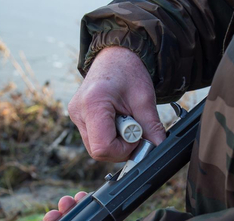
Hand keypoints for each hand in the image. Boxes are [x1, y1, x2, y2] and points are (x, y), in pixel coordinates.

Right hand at [68, 46, 164, 161]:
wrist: (116, 56)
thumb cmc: (128, 72)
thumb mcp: (144, 99)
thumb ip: (151, 127)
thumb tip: (158, 148)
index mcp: (93, 104)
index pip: (103, 147)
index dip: (123, 149)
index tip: (136, 136)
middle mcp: (78, 112)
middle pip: (98, 151)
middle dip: (121, 147)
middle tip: (134, 128)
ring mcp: (76, 116)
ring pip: (96, 148)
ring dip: (116, 143)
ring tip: (126, 122)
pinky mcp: (78, 118)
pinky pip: (94, 139)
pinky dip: (110, 137)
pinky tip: (117, 122)